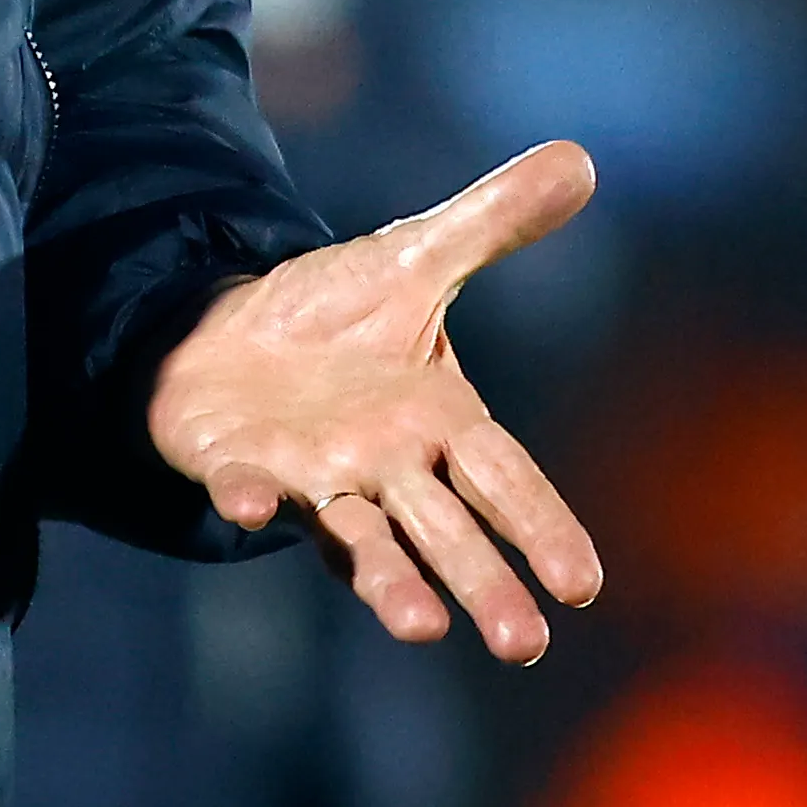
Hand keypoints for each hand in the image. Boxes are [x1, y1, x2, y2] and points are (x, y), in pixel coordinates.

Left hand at [145, 142, 604, 662]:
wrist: (222, 334)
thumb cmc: (332, 320)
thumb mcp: (411, 259)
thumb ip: (489, 223)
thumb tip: (578, 159)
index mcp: (441, 423)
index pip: (506, 480)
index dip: (542, 526)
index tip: (583, 585)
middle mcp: (389, 468)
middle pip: (448, 533)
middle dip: (483, 586)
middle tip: (524, 646)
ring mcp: (317, 480)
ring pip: (363, 543)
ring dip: (389, 585)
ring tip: (422, 630)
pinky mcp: (245, 471)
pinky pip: (250, 490)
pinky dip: (250, 500)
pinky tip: (251, 507)